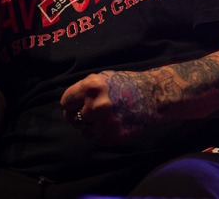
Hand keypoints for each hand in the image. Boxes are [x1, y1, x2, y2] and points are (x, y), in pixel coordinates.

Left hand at [60, 70, 178, 144]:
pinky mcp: (112, 136)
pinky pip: (96, 139)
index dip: (71, 105)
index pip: (66, 102)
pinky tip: (111, 125)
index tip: (76, 106)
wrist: (152, 97)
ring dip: (91, 126)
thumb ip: (84, 90)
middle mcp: (96, 104)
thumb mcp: (102, 79)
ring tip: (104, 119)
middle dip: (81, 116)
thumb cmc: (125, 85)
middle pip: (73, 118)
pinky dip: (100, 134)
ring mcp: (104, 122)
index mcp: (91, 86)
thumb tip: (69, 105)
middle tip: (91, 114)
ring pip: (84, 130)